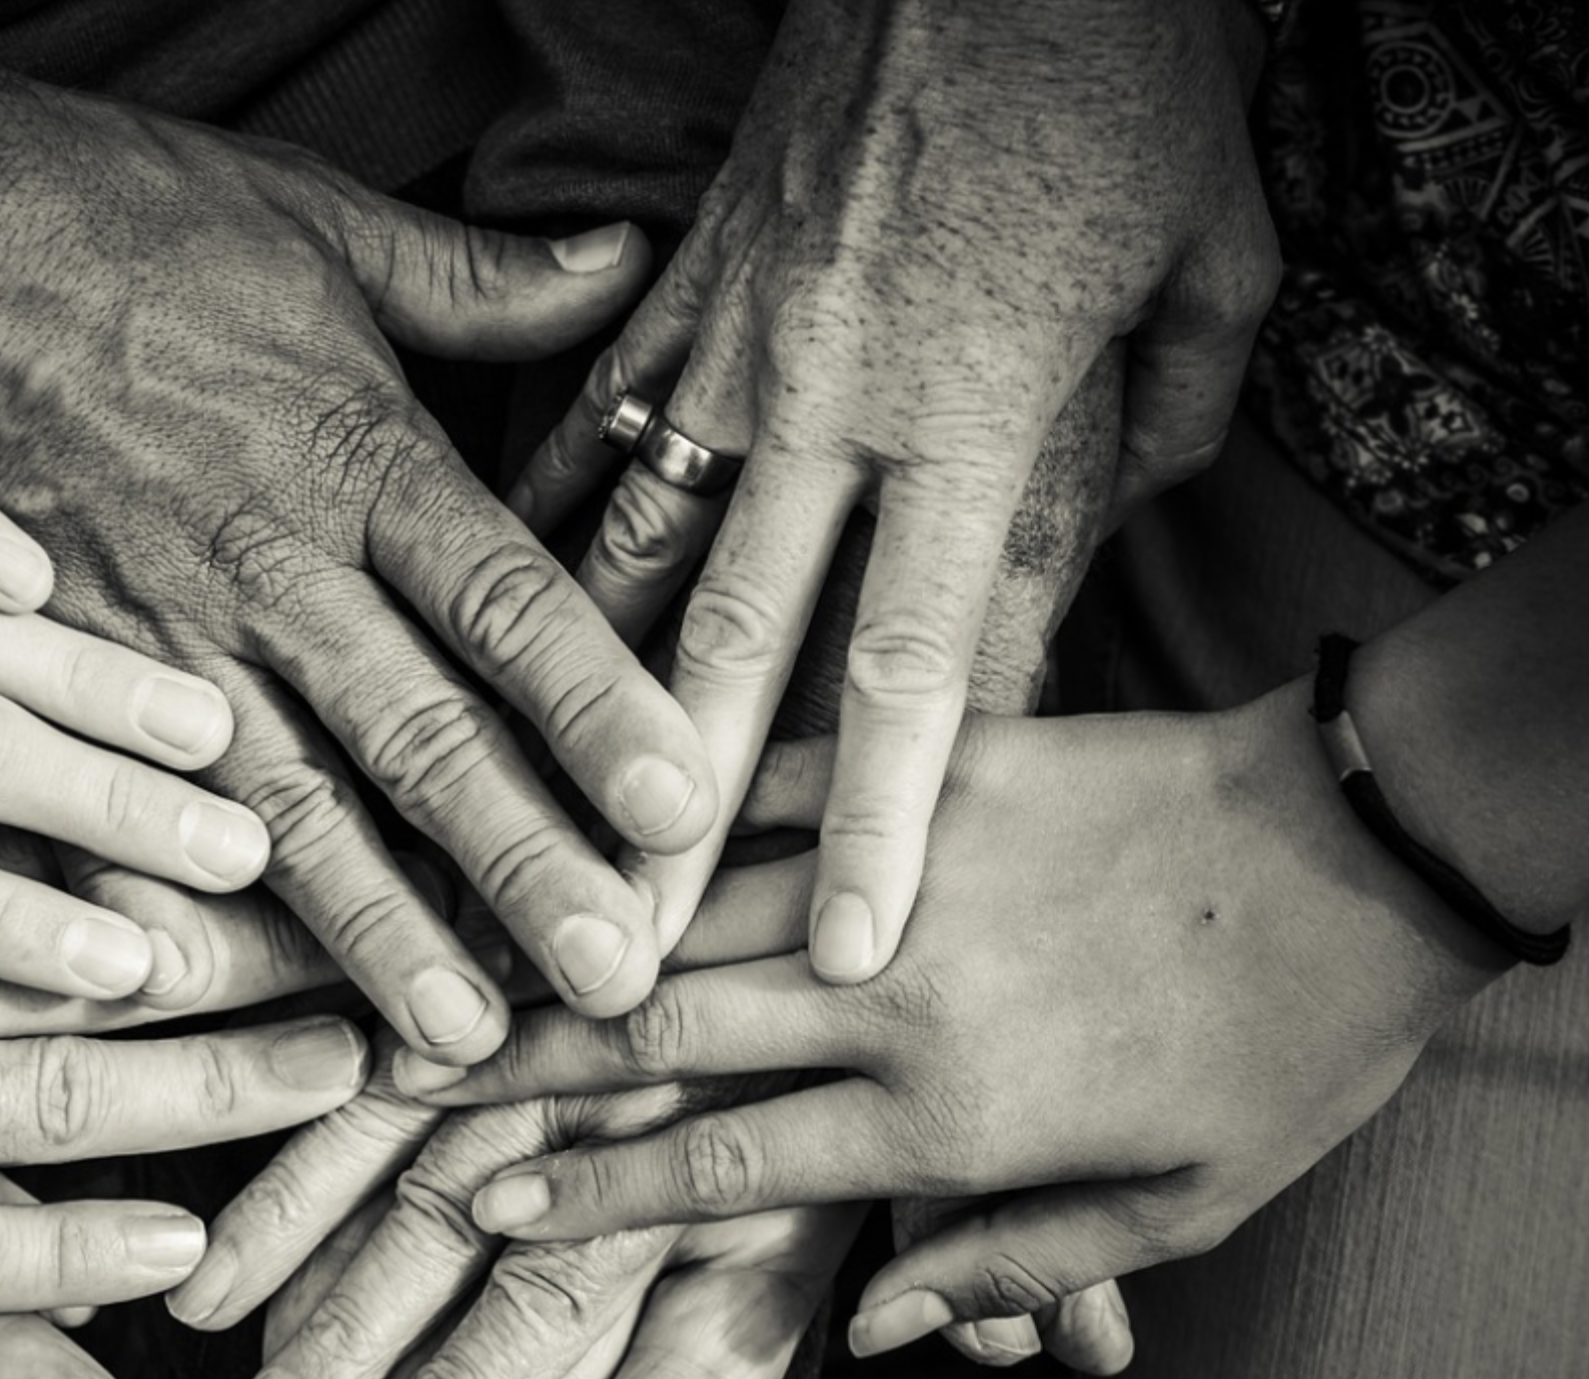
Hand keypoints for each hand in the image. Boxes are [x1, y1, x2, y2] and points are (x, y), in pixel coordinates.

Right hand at [0, 24, 720, 1057]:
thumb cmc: (104, 217)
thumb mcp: (312, 219)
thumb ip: (476, 278)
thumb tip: (624, 258)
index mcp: (350, 455)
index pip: (504, 596)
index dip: (596, 704)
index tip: (681, 808)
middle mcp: (264, 565)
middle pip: (416, 733)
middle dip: (518, 866)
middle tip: (611, 982)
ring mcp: (151, 637)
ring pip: (284, 809)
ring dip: (377, 933)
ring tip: (460, 1043)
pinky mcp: (48, 678)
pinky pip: (117, 813)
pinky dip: (176, 913)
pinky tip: (230, 1007)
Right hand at [410, 685, 1505, 1350]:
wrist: (1376, 850)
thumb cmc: (1286, 1049)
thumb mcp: (1179, 1208)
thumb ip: (1009, 1263)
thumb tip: (869, 1332)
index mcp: (950, 1110)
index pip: (723, 1163)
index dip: (589, 1189)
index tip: (482, 1200)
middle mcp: (897, 986)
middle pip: (662, 1024)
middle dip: (521, 1053)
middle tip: (405, 1066)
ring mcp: (905, 860)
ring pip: (689, 898)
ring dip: (565, 928)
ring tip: (465, 943)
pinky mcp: (935, 759)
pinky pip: (769, 779)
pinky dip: (668, 801)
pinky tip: (584, 806)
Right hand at [506, 0, 1277, 973]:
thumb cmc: (1118, 65)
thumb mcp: (1212, 250)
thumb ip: (1164, 415)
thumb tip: (1111, 523)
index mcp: (970, 404)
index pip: (913, 660)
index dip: (884, 820)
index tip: (858, 949)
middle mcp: (823, 396)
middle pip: (726, 641)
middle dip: (668, 809)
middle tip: (626, 946)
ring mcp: (727, 337)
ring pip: (619, 547)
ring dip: (568, 694)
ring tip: (517, 806)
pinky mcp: (676, 279)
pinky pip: (589, 423)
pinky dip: (547, 524)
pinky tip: (506, 604)